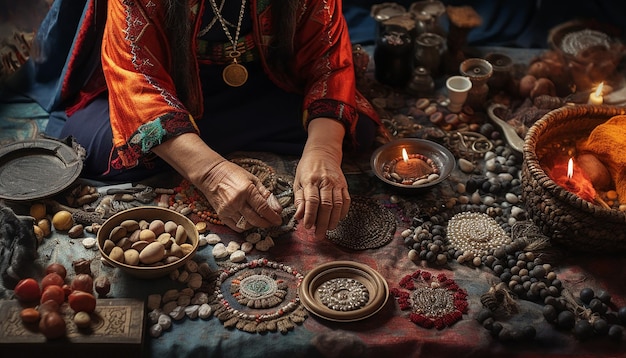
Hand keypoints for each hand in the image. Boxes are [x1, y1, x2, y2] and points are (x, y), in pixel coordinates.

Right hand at [199, 160, 282, 231]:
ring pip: (247, 225)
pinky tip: (249, 221)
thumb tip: (277, 209)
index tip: (279, 220)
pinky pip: (236, 227)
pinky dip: (245, 226)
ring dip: (256, 225)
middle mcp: (237, 201)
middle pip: (256, 220)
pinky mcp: (221, 215)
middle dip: (267, 223)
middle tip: (272, 222)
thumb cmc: (234, 174)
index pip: (263, 208)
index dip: (273, 217)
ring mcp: (228, 209)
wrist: (211, 174)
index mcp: (247, 190)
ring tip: (260, 220)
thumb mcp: (253, 179)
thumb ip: (266, 194)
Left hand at [294, 119, 349, 239]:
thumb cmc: (307, 169)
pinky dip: (343, 212)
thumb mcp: (297, 181)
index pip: (312, 201)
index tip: (307, 227)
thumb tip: (299, 216)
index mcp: (310, 180)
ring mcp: (336, 183)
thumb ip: (299, 199)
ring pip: (337, 205)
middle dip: (322, 223)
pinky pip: (346, 201)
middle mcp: (325, 182)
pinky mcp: (344, 185)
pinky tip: (337, 220)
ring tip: (328, 230)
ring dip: (333, 220)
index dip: (310, 215)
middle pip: (326, 205)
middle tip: (319, 235)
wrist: (323, 152)